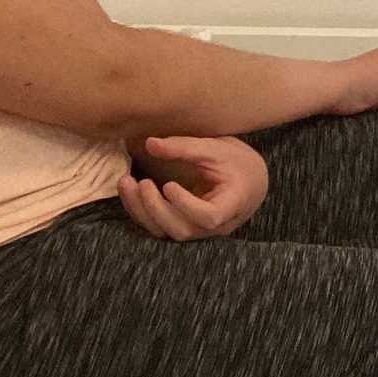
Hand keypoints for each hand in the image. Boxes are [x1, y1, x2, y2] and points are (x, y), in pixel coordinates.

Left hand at [119, 134, 269, 240]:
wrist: (250, 182)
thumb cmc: (238, 163)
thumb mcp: (217, 149)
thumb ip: (186, 147)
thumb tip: (150, 144)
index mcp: (232, 205)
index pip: (209, 217)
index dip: (186, 206)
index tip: (169, 184)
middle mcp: (215, 226)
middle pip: (182, 229)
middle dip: (156, 208)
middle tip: (142, 182)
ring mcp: (199, 231)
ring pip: (166, 232)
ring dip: (142, 211)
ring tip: (126, 183)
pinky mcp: (185, 227)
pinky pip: (159, 227)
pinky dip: (141, 212)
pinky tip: (131, 191)